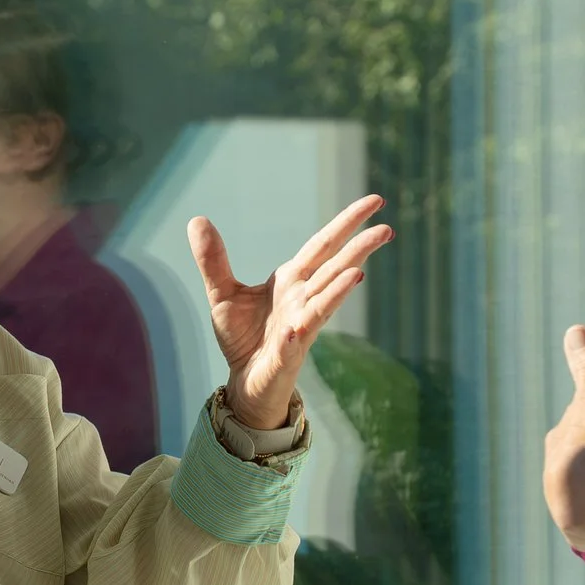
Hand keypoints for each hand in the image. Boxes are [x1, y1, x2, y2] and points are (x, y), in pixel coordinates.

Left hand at [190, 196, 390, 429]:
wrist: (244, 382)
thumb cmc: (243, 338)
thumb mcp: (222, 294)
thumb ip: (213, 260)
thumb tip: (197, 219)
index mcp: (291, 281)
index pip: (323, 246)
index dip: (347, 223)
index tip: (375, 202)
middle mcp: (302, 300)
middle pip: (335, 269)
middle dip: (359, 249)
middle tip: (386, 228)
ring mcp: (298, 329)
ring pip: (322, 306)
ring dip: (338, 290)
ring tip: (358, 272)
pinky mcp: (285, 358)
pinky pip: (290, 346)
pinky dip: (293, 338)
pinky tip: (296, 329)